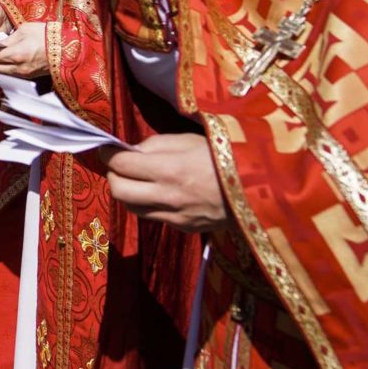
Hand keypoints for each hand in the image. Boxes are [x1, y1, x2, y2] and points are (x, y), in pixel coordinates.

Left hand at [0, 22, 48, 77]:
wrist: (67, 47)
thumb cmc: (46, 34)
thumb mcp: (24, 30)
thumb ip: (7, 39)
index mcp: (17, 54)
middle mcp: (19, 67)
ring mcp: (24, 74)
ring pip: (1, 72)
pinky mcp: (29, 76)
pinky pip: (10, 73)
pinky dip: (2, 68)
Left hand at [103, 134, 227, 232]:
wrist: (262, 192)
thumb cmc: (226, 157)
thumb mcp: (190, 140)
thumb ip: (156, 145)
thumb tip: (130, 150)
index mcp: (169, 170)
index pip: (121, 164)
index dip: (107, 154)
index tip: (106, 148)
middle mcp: (167, 196)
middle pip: (118, 190)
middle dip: (112, 175)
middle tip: (117, 165)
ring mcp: (175, 217)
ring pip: (132, 207)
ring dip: (127, 192)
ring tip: (136, 179)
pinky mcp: (183, 228)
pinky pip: (153, 216)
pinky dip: (147, 204)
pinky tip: (158, 192)